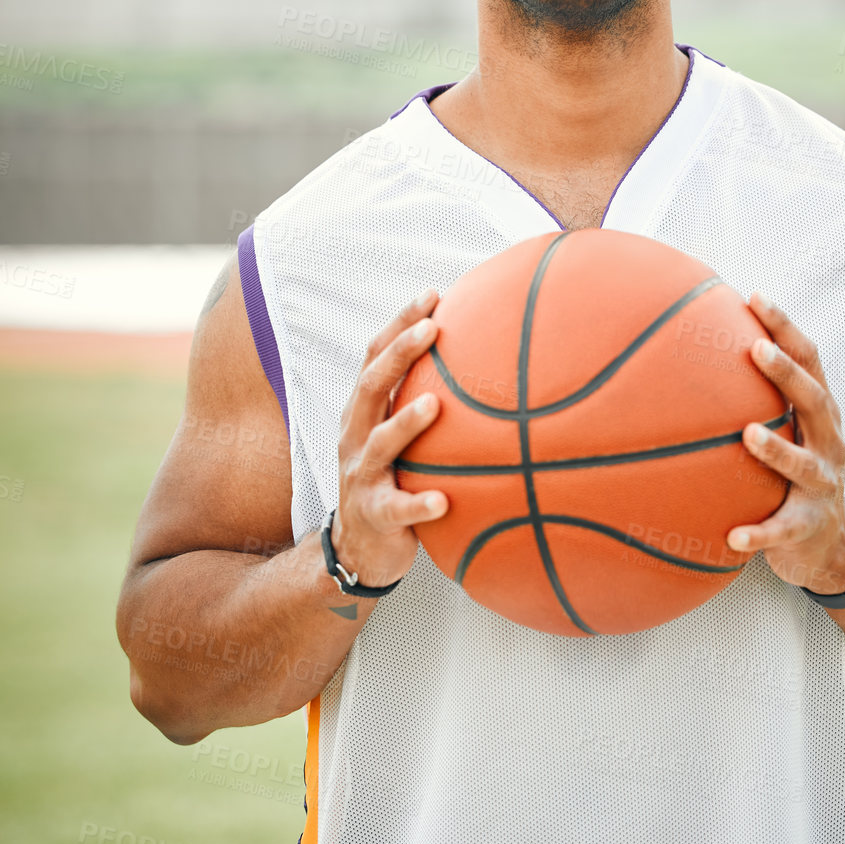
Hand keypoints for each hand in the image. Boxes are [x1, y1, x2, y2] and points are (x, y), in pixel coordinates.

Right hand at [330, 290, 449, 585]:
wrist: (358, 549)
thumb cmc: (392, 482)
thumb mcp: (401, 439)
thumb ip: (426, 403)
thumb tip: (488, 364)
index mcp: (364, 413)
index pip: (375, 357)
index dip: (399, 324)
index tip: (433, 294)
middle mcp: (355, 437)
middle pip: (370, 386)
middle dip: (399, 355)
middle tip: (432, 330)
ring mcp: (361, 476)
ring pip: (378, 444)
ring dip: (406, 423)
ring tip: (435, 405)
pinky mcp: (375, 515)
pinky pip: (397, 509)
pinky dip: (418, 504)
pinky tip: (444, 501)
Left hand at [726, 293, 844, 595]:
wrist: (830, 547)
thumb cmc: (794, 478)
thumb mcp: (787, 434)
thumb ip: (758, 400)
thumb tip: (695, 355)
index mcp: (821, 416)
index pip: (811, 362)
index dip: (787, 329)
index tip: (757, 297)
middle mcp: (828, 444)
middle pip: (816, 401)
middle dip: (789, 375)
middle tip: (757, 350)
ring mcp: (822, 487)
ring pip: (804, 466)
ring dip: (777, 450)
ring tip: (748, 435)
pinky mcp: (807, 528)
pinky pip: (782, 531)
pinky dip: (759, 534)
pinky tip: (732, 538)